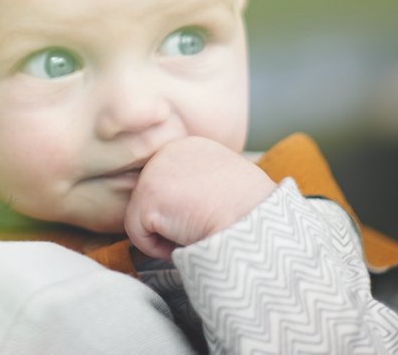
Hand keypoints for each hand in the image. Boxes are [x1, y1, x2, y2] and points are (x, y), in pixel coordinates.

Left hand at [124, 136, 276, 259]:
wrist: (258, 224)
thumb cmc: (252, 214)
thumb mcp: (226, 184)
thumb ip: (200, 184)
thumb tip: (184, 206)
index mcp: (190, 147)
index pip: (170, 188)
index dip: (186, 211)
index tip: (212, 217)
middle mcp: (168, 150)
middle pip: (154, 201)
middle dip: (174, 221)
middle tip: (206, 225)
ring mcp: (155, 171)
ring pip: (144, 219)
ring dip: (169, 235)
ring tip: (199, 230)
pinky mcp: (147, 196)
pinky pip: (139, 236)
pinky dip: (160, 249)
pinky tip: (188, 239)